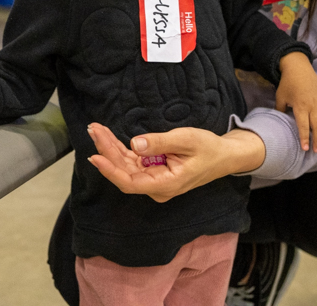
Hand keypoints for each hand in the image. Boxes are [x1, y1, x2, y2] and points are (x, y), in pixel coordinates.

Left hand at [86, 123, 264, 202]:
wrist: (223, 156)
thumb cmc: (208, 149)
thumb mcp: (187, 140)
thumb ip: (160, 143)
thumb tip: (135, 144)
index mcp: (166, 184)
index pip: (131, 183)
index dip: (111, 171)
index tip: (96, 157)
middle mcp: (156, 186)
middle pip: (124, 172)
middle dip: (106, 151)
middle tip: (93, 129)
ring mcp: (153, 179)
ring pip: (125, 166)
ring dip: (110, 148)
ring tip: (96, 129)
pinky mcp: (152, 171)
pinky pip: (132, 162)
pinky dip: (119, 149)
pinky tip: (107, 136)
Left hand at [275, 53, 316, 152]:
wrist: (298, 67)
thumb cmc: (287, 83)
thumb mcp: (280, 97)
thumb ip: (280, 110)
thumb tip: (278, 122)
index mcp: (300, 106)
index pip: (304, 126)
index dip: (305, 138)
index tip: (306, 149)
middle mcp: (313, 106)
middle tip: (316, 150)